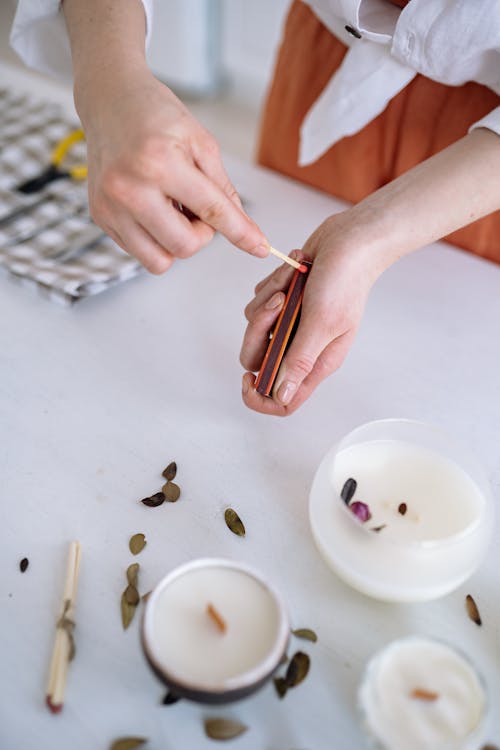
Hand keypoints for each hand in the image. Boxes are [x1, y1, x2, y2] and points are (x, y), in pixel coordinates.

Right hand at [79, 70, 267, 272]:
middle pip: (184, 247)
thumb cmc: (156, 115)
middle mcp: (128, 188)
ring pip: (159, 261)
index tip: (260, 247)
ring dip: (176, 243)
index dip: (240, 232)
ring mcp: (110, 206)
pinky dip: (155, 238)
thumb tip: (245, 230)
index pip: (211, 210)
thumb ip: (223, 190)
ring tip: (174, 211)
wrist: (109, 100)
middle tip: (197, 209)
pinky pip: (140, 252)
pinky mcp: (100, 216)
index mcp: (159, 162)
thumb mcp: (201, 142)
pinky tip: (154, 209)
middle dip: (201, 236)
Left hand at [240, 211, 379, 414]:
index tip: (249, 379)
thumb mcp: (323, 323)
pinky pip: (259, 300)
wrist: (351, 238)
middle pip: (259, 359)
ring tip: (294, 279)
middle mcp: (301, 346)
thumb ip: (299, 361)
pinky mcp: (283, 301)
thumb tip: (281, 397)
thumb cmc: (346, 280)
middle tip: (277, 305)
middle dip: (259, 331)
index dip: (261, 397)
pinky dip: (273, 283)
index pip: (284, 399)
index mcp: (316, 361)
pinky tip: (295, 270)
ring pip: (256, 325)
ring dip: (269, 298)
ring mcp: (291, 323)